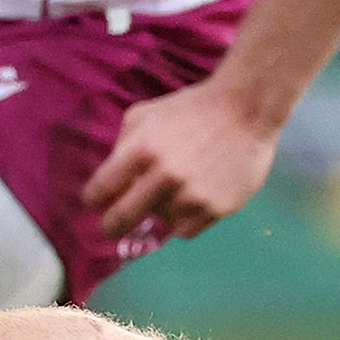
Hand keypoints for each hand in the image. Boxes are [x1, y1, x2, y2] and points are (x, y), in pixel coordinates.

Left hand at [84, 79, 280, 239]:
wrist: (246, 109)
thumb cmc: (190, 109)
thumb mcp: (143, 116)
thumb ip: (122, 148)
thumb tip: (111, 182)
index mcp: (141, 150)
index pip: (99, 191)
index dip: (94, 199)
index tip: (96, 202)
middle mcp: (165, 176)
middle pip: (119, 220)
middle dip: (111, 225)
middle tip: (112, 225)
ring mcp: (193, 195)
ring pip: (158, 224)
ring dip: (159, 212)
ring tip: (173, 191)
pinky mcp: (217, 208)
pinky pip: (186, 230)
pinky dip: (183, 220)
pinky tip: (189, 201)